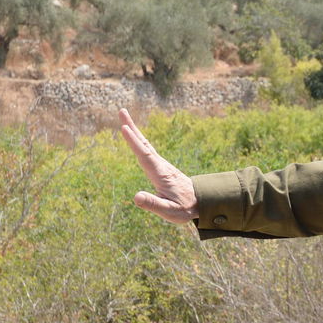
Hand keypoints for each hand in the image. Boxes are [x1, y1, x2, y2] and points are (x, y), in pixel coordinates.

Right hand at [119, 108, 197, 223]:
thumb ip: (153, 204)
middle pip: (144, 144)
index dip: (133, 142)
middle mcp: (161, 166)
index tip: (124, 128)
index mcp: (160, 174)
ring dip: (135, 131)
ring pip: (146, 145)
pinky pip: (148, 151)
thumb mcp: (169, 211)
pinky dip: (139, 141)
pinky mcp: (162, 167)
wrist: (201, 203)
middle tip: (121, 111)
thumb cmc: (185, 209)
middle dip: (132, 128)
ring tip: (124, 120)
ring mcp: (162, 165)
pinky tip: (136, 138)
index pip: (144, 156)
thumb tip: (136, 197)